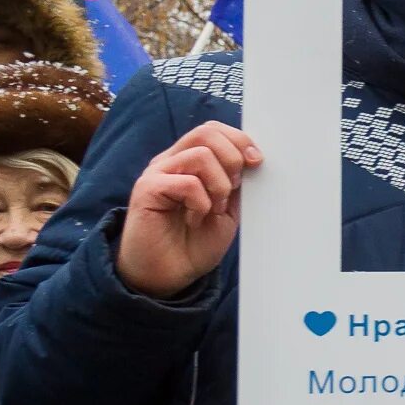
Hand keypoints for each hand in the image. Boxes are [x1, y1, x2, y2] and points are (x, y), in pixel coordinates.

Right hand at [114, 124, 261, 298]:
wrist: (169, 274)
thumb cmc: (195, 242)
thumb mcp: (227, 208)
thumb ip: (236, 182)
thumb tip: (252, 158)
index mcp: (188, 161)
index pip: (212, 130)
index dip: (239, 140)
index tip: (257, 161)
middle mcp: (170, 162)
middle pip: (206, 133)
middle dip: (233, 159)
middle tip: (234, 189)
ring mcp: (156, 174)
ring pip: (200, 156)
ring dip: (219, 185)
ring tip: (214, 209)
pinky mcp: (146, 190)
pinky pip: (187, 183)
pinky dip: (202, 202)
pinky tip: (195, 219)